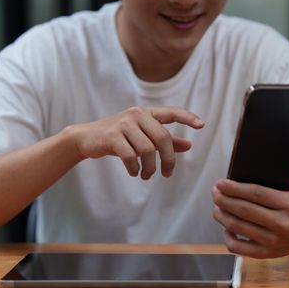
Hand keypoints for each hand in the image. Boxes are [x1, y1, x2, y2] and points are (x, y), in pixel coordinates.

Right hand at [66, 106, 203, 178]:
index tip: (202, 125)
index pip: (171, 112)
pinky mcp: (112, 136)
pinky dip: (135, 168)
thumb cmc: (119, 137)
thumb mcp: (143, 136)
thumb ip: (166, 140)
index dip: (187, 117)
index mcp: (146, 113)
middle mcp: (136, 114)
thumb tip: (189, 144)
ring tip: (146, 175)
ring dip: (150, 167)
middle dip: (168, 159)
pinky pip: (131, 156)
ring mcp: (124, 124)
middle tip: (167, 173)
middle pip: (162, 138)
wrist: (86, 138)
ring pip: (147, 150)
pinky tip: (134, 172)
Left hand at [212, 146, 288, 257]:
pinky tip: (226, 227)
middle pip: (244, 210)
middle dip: (224, 200)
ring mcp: (273, 241)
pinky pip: (239, 248)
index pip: (257, 194)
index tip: (221, 183)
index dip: (235, 188)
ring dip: (222, 216)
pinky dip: (227, 237)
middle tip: (214, 192)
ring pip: (238, 227)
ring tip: (216, 206)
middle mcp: (282, 224)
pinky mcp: (265, 254)